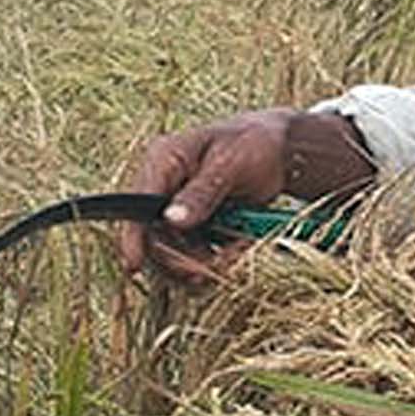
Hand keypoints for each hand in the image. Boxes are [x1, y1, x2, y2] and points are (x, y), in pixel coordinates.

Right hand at [117, 108, 313, 283]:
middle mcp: (164, 186)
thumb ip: (202, 192)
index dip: (133, 235)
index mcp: (163, 159)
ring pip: (173, 250)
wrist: (281, 152)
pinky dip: (216, 258)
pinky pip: (196, 253)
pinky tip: (237, 247)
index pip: (136, 202)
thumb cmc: (255, 143)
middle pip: (152, 234)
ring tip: (231, 257)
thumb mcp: (232, 163)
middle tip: (206, 271)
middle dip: (178, 258)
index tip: (134, 265)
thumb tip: (171, 220)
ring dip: (201, 262)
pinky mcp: (195, 225)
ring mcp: (178, 208)